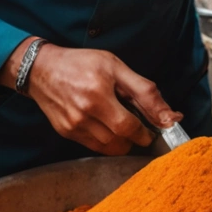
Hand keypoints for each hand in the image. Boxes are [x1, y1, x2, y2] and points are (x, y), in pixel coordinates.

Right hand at [15, 42, 180, 156]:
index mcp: (98, 93)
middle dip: (136, 137)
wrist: (41, 69)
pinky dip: (107, 142)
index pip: (130, 126)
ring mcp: (73, 126)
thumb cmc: (80, 64)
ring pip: (109, 147)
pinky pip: (95, 147)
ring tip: (121, 123)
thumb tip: (170, 116)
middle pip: (120, 140)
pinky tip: (107, 126)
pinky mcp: (66, 133)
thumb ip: (145, 92)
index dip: (146, 132)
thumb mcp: (116, 66)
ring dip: (122, 141)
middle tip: (140, 126)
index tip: (153, 129)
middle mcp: (83, 113)